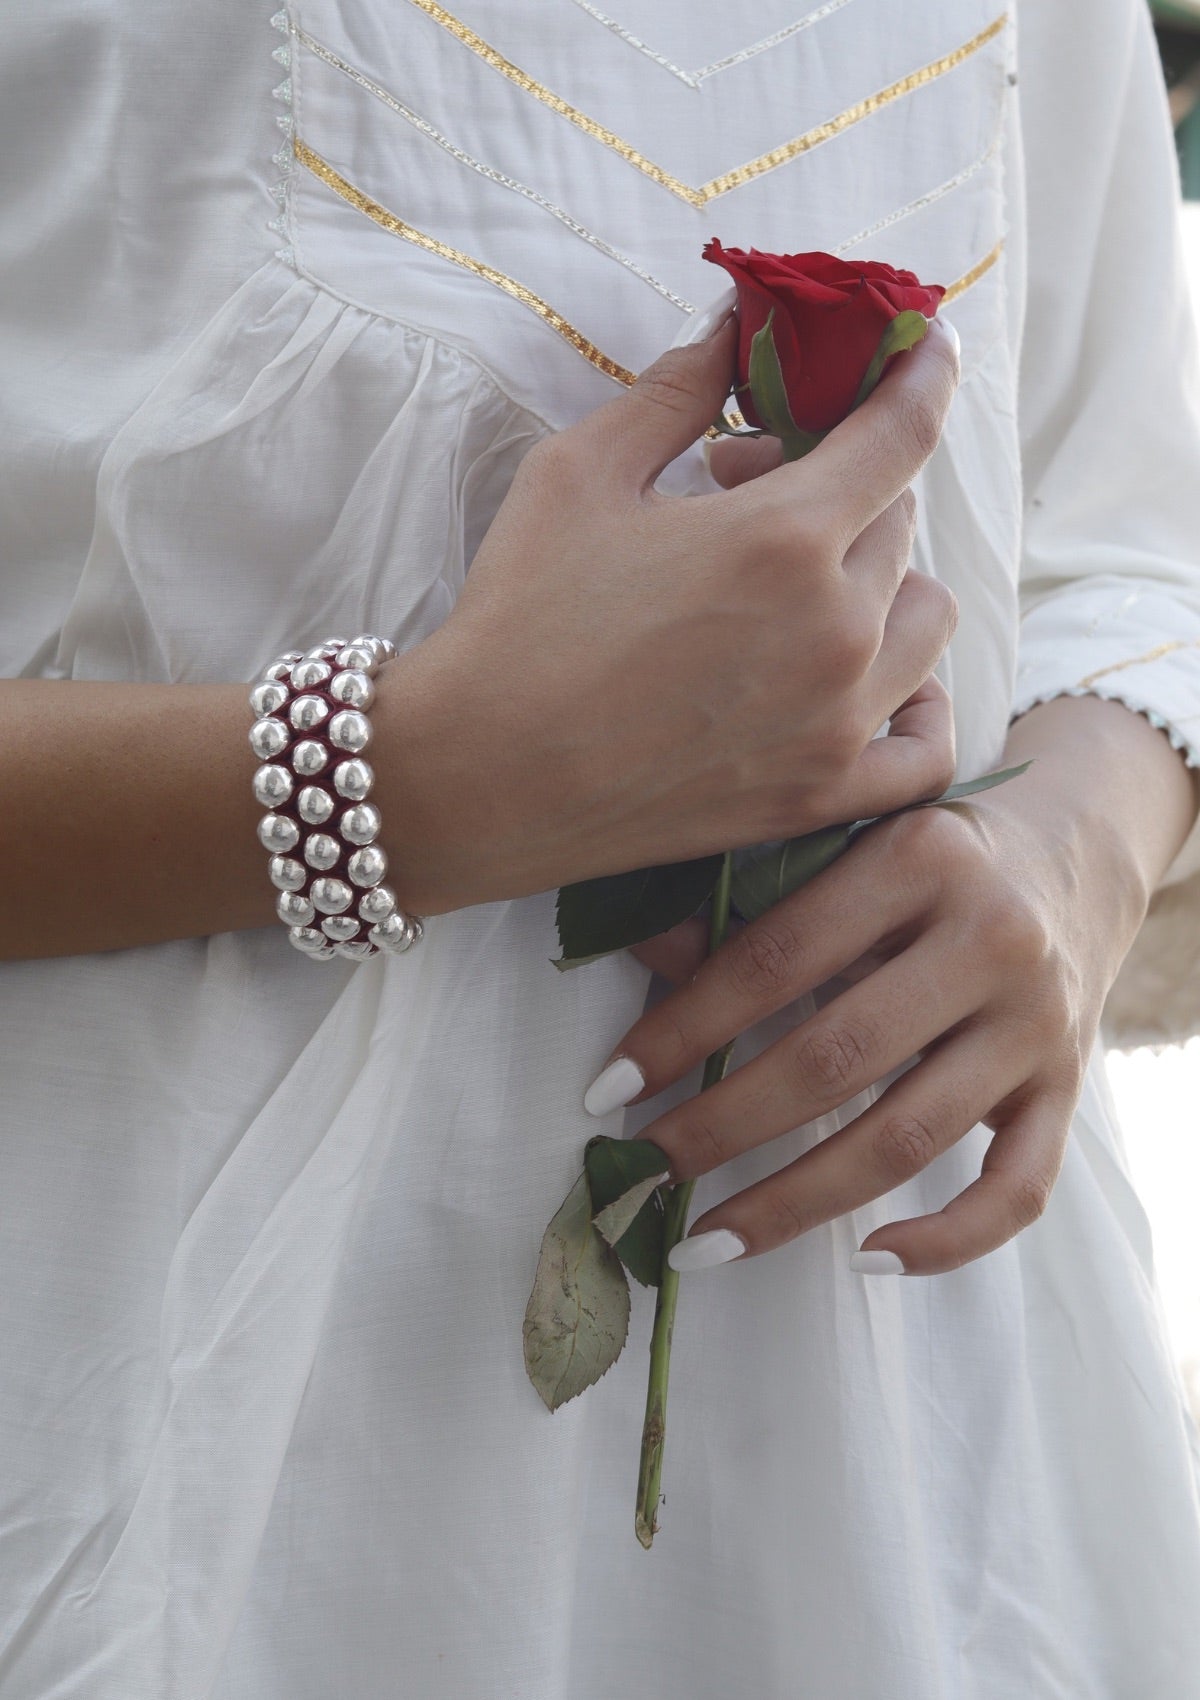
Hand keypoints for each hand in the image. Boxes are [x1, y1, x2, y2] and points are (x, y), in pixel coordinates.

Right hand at [373, 315, 959, 913]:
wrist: (481, 776)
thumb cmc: (520, 617)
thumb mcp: (578, 472)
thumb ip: (675, 389)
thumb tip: (735, 328)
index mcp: (784, 536)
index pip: (903, 432)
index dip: (922, 372)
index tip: (924, 343)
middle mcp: (835, 629)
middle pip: (900, 521)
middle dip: (840, 483)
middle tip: (743, 491)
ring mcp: (838, 721)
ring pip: (925, 619)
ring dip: (883, 580)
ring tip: (800, 584)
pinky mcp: (821, 795)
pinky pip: (929, 747)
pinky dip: (921, 704)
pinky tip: (876, 679)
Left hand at [587, 698, 1196, 1274]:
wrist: (1072, 858)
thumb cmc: (925, 858)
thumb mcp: (846, 845)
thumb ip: (751, 895)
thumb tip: (636, 950)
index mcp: (919, 855)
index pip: (775, 956)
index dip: (683, 1029)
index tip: (607, 1089)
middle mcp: (990, 939)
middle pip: (834, 1057)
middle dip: (719, 1126)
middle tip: (641, 1171)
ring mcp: (1036, 1023)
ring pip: (906, 1137)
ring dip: (794, 1204)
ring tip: (705, 1240)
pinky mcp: (1069, 1089)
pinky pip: (1016, 1191)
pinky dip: (946, 1241)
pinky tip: (867, 1262)